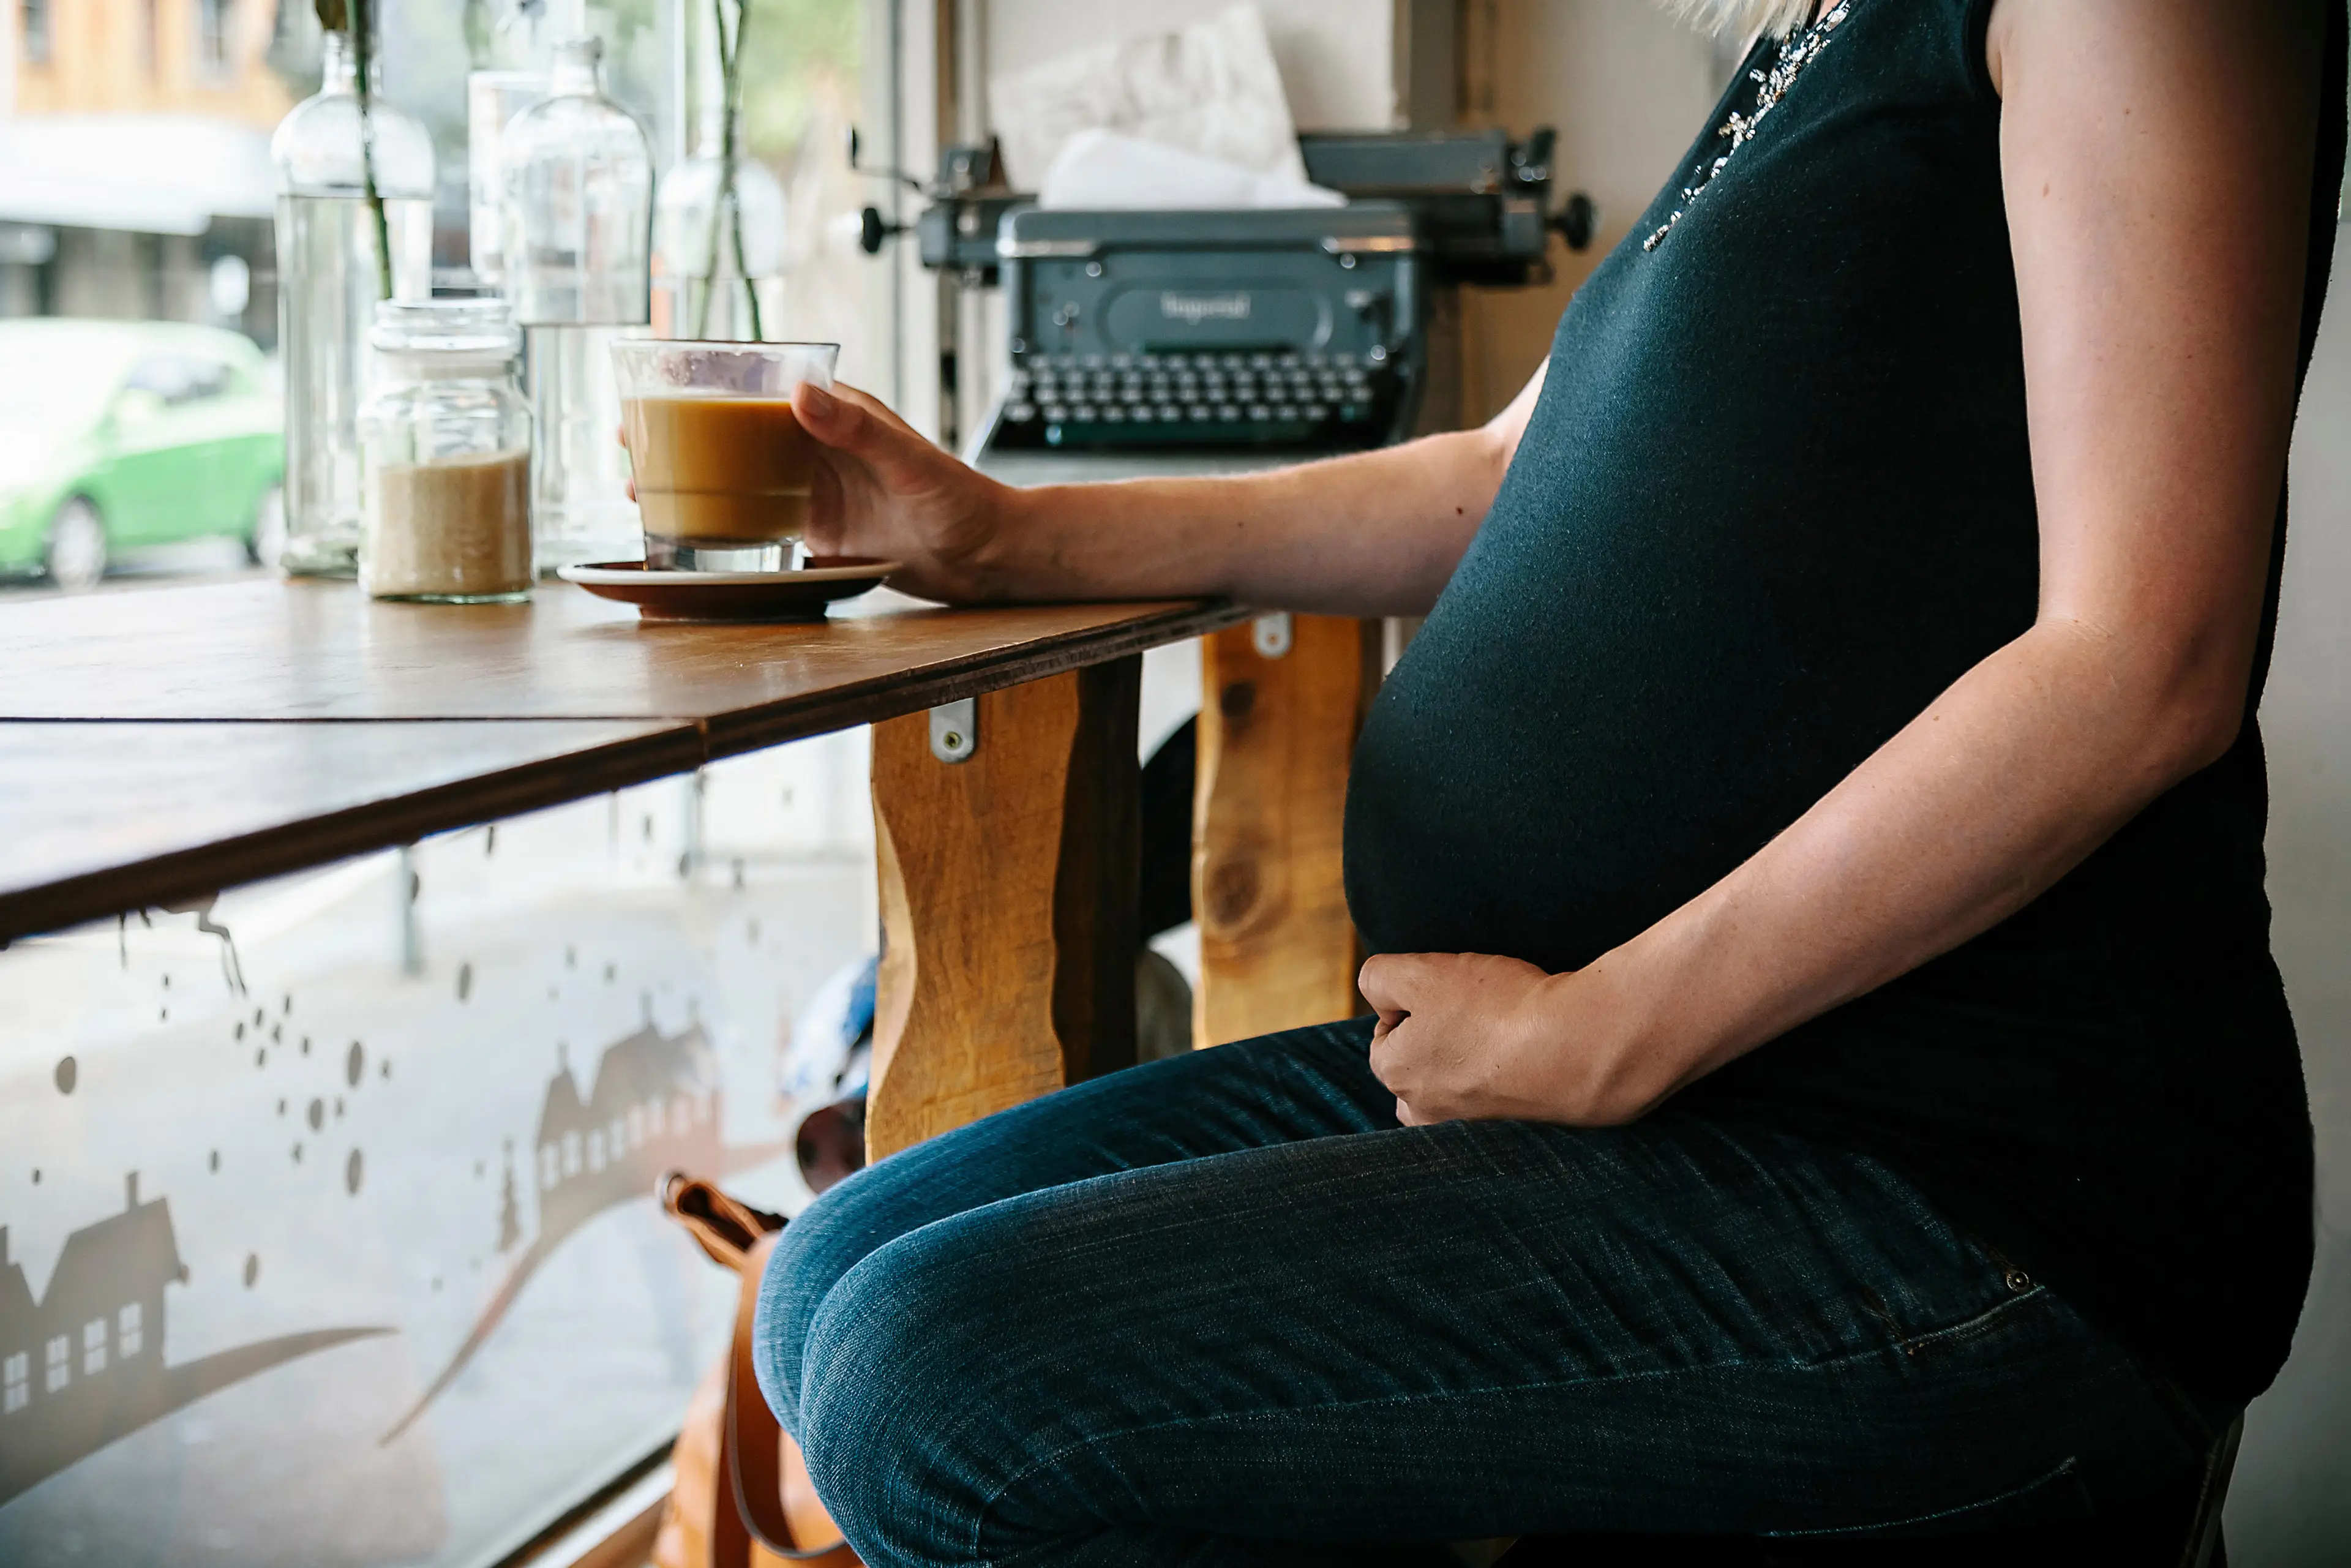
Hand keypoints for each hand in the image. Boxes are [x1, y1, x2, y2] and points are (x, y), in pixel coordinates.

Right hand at [619, 382, 1017, 601]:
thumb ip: (856, 429)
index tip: (659, 390)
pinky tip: (686, 531)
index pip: (762, 389)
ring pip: (740, 478)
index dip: (708, 388)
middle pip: (737, 432)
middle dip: (683, 435)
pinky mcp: (821, 532)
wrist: (989, 556)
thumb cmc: (962, 501)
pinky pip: (760, 522)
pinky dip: (722, 524)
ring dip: (693, 482)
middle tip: (630, 445)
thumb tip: (800, 392)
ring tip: (641, 492)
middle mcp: (820, 448)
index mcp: (838, 416)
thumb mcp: (908, 462)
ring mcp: (817, 490)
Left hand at [1358, 951, 1665, 1127]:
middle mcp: (1426, 1114)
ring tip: (1505, 1033)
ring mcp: (1471, 1128)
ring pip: (1457, 1082)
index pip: (1386, 1032)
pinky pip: (1499, 1096)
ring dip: (1474, 1058)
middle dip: (1440, 1035)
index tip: (1452, 991)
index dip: (1416, 999)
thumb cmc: (1496, 1008)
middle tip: (1480, 1010)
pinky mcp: (1515, 1131)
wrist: (1579, 1047)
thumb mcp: (1420, 973)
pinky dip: (1509, 1074)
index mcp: (1396, 1076)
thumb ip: (1379, 977)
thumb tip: (1380, 996)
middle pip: (1420, 1062)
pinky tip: (1530, 1053)